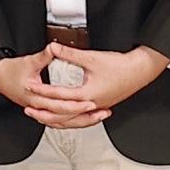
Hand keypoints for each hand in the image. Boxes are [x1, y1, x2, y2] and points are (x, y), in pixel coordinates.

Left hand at [13, 44, 169, 128]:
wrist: (140, 71)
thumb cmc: (121, 67)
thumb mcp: (91, 58)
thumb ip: (69, 54)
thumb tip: (54, 48)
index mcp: (87, 95)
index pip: (58, 96)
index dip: (42, 91)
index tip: (30, 87)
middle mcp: (90, 105)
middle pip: (62, 115)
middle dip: (43, 112)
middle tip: (29, 109)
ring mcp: (96, 108)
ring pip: (71, 121)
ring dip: (55, 120)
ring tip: (41, 117)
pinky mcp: (100, 106)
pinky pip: (80, 118)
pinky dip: (69, 120)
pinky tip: (64, 118)